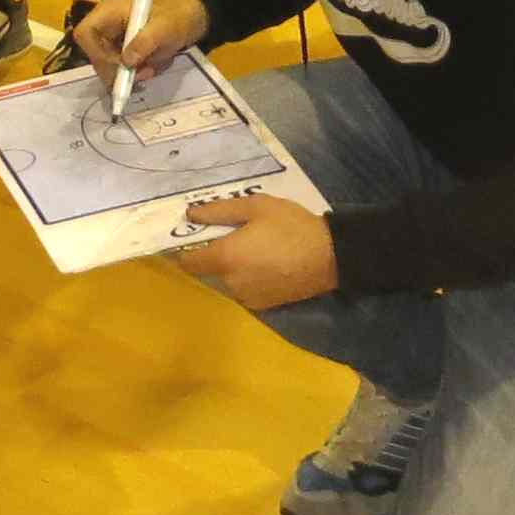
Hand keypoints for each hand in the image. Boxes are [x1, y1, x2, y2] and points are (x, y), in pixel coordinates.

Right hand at [73, 0, 207, 83]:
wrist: (185, 21)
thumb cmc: (173, 18)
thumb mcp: (163, 28)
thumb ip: (144, 43)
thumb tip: (126, 62)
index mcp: (107, 13)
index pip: (84, 34)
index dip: (96, 53)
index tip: (120, 66)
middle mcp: (104, 28)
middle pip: (94, 56)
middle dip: (116, 70)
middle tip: (136, 78)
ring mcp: (111, 42)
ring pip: (108, 68)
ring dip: (129, 74)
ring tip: (151, 68)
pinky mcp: (120, 54)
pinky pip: (120, 71)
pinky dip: (136, 74)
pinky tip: (151, 66)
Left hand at [168, 194, 337, 309]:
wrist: (331, 257)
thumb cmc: (291, 226)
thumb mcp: (256, 207)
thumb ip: (219, 211)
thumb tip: (191, 216)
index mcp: (225, 258)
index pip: (187, 262)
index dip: (183, 250)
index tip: (189, 238)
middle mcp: (230, 283)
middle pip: (206, 271)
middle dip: (211, 255)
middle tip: (229, 236)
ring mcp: (247, 297)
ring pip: (225, 281)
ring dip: (229, 268)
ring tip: (249, 248)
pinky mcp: (263, 306)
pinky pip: (242, 290)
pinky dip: (245, 278)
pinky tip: (262, 263)